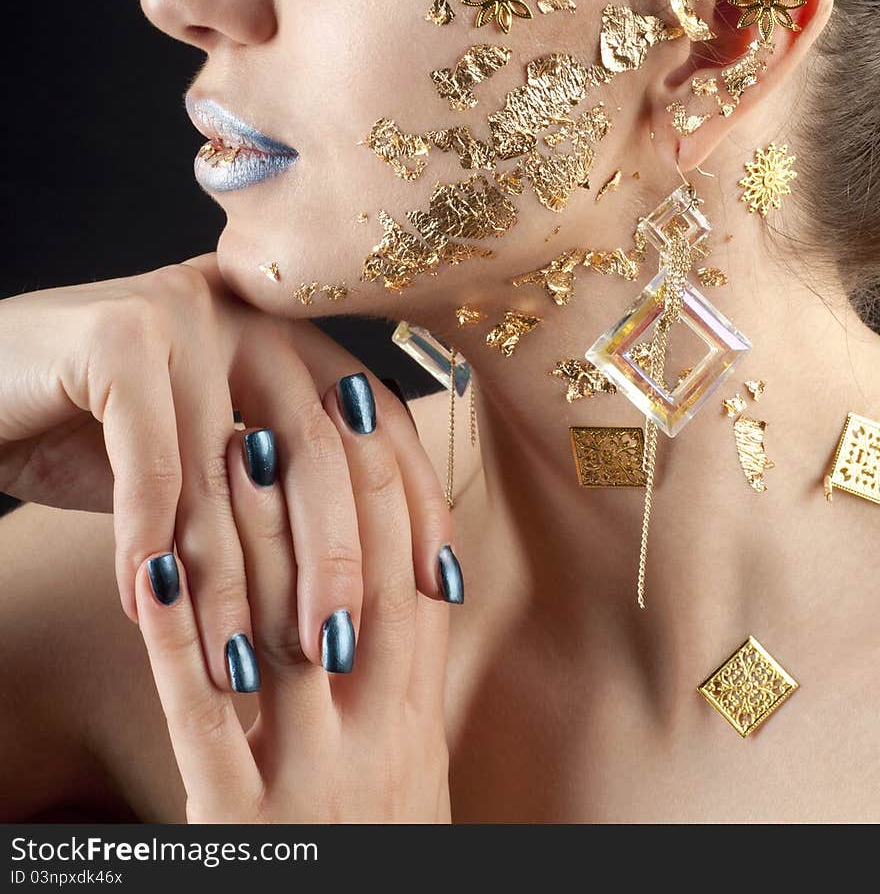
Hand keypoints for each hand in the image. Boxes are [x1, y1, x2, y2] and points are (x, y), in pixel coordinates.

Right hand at [0, 255, 457, 695]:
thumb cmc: (89, 432)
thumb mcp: (198, 465)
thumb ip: (268, 498)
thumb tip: (356, 593)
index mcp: (286, 331)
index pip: (376, 419)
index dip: (413, 502)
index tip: (441, 587)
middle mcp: (248, 310)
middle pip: (322, 442)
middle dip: (336, 558)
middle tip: (336, 650)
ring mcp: (185, 310)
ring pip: (230, 466)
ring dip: (234, 580)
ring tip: (239, 666)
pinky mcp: (117, 331)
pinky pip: (150, 460)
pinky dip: (148, 541)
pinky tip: (144, 607)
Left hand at [135, 380, 452, 822]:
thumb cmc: (377, 849)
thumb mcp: (412, 766)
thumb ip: (401, 676)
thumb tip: (401, 574)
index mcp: (417, 723)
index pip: (418, 575)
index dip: (398, 482)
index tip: (370, 402)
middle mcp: (377, 741)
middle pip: (366, 582)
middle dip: (341, 479)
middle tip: (312, 384)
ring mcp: (312, 779)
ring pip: (285, 628)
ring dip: (260, 530)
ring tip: (237, 437)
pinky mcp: (243, 822)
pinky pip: (205, 715)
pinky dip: (178, 635)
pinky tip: (156, 566)